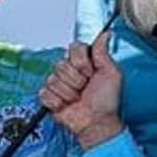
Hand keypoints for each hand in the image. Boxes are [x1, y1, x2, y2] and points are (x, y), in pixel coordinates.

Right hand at [39, 32, 124, 148]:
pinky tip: (66, 105)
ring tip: (77, 99)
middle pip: (61, 64)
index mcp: (83, 62)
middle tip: (85, 89)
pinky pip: (44, 93)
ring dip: (68, 93)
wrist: (97, 122)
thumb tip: (106, 33)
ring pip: (53, 79)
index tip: (91, 73)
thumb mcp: (111, 73)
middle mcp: (69, 71)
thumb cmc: (106, 101)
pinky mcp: (48, 98)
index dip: (82, 62)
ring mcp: (57, 84)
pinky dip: (57, 102)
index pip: (74, 48)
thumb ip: (103, 52)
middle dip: (76, 80)